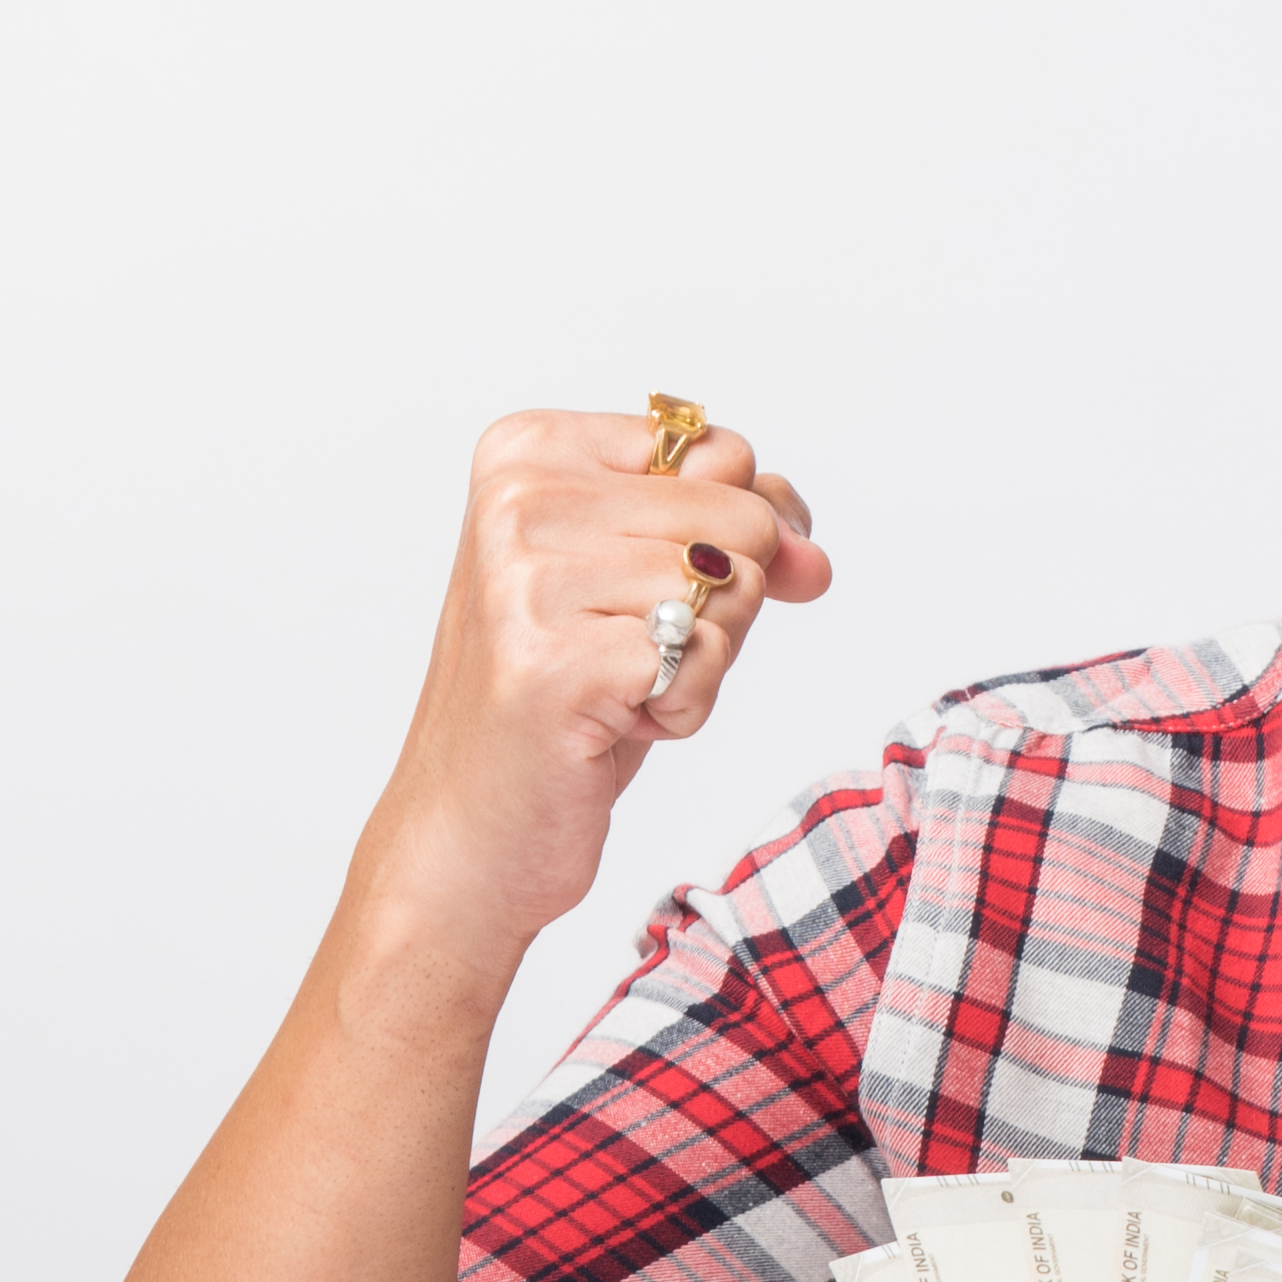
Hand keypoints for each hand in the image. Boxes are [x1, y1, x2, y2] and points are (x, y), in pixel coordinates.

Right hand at [358, 406, 838, 951]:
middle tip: (628, 651)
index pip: (723, 450)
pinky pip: (710, 659)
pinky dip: (686, 708)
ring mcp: (529, 581)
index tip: (653, 586)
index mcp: (529, 452)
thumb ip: (737, 529)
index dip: (736, 532)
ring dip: (701, 661)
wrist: (473, 830)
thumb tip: (808, 555)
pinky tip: (610, 723)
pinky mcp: (556, 662)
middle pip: (742, 518)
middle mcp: (517, 501)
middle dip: (718, 605)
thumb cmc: (565, 698)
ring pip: (736, 588)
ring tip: (613, 687)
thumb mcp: (650, 579)